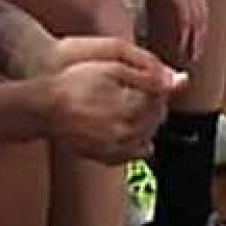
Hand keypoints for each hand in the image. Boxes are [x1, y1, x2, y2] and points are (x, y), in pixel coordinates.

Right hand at [43, 36, 183, 162]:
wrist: (43, 109)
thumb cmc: (74, 85)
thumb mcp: (114, 68)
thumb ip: (150, 76)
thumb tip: (181, 81)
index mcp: (133, 110)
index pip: (161, 101)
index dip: (157, 88)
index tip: (148, 81)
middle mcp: (128, 134)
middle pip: (156, 120)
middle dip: (153, 105)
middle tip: (139, 93)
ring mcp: (117, 149)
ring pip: (147, 136)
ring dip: (145, 122)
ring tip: (129, 107)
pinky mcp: (106, 158)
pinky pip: (132, 154)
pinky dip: (135, 142)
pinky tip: (127, 130)